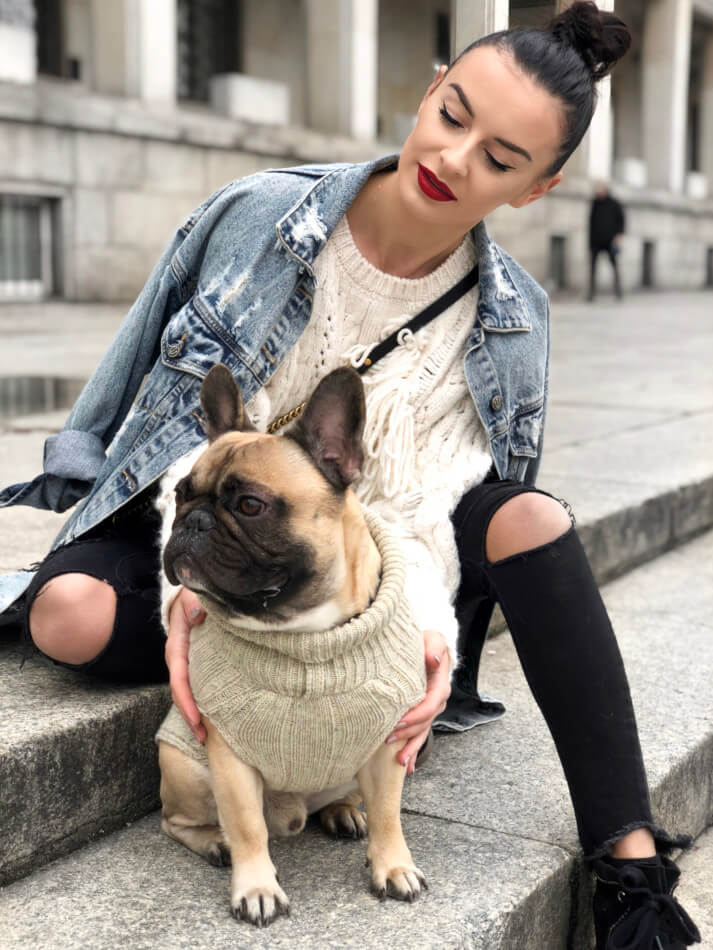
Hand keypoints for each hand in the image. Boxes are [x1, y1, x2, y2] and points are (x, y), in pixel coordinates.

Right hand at [165, 587, 205, 742]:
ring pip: (188, 692)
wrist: (187, 591)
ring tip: (208, 735)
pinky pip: (195, 685)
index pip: (179, 680)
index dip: (187, 701)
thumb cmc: (193, 594)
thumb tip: (196, 617)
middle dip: (190, 717)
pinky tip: (214, 714)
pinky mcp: (194, 662)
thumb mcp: (192, 594)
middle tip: (204, 740)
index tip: (196, 720)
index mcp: (177, 646)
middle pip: (181, 693)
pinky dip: (202, 701)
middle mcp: (179, 659)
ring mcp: (186, 662)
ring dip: (195, 713)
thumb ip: (194, 604)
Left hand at [385, 629, 450, 774]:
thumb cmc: (428, 643)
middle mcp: (437, 702)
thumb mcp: (434, 639)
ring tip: (399, 761)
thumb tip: (433, 659)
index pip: (429, 705)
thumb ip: (434, 647)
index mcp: (439, 686)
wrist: (429, 648)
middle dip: (407, 733)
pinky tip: (407, 767)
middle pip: (424, 723)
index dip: (414, 715)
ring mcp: (430, 710)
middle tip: (385, 739)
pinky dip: (414, 751)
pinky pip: (420, 735)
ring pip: (422, 733)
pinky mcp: (422, 715)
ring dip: (411, 747)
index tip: (397, 721)